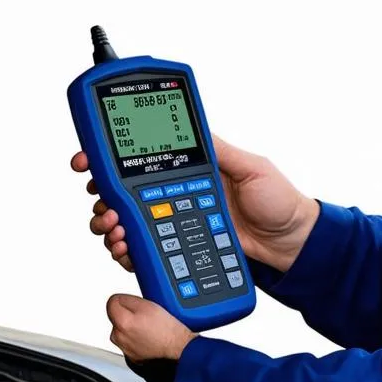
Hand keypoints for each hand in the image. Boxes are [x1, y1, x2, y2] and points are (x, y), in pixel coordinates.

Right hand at [72, 138, 318, 274]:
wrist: (292, 244)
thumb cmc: (279, 201)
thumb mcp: (252, 167)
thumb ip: (221, 150)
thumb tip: (191, 130)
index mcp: (189, 167)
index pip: (141, 155)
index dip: (109, 156)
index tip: (88, 160)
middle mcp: (174, 193)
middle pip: (120, 191)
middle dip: (100, 194)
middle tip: (99, 200)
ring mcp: (173, 222)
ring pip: (125, 221)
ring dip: (110, 223)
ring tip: (115, 227)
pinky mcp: (178, 249)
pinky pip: (143, 250)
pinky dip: (127, 250)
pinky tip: (126, 248)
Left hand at [107, 294, 196, 362]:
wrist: (178, 346)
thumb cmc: (167, 328)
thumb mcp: (148, 304)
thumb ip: (127, 299)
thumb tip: (117, 299)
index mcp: (122, 322)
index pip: (112, 302)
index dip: (124, 299)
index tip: (134, 303)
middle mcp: (119, 338)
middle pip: (116, 318)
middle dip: (127, 314)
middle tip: (144, 316)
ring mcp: (125, 348)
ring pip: (122, 331)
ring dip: (131, 327)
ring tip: (148, 327)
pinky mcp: (132, 356)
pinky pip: (128, 343)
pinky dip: (135, 339)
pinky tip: (148, 336)